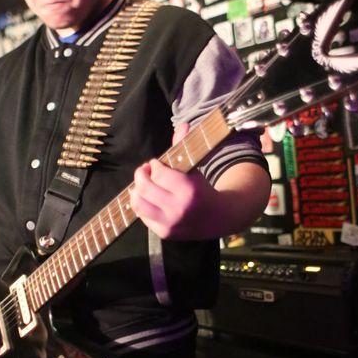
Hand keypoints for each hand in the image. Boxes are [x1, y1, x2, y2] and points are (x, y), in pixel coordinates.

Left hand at [130, 123, 217, 239]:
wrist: (220, 218)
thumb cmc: (204, 188)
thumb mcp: (196, 168)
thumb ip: (185, 146)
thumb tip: (183, 125)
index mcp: (188, 189)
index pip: (158, 173)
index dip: (154, 165)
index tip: (156, 163)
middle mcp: (178, 208)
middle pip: (144, 187)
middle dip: (142, 175)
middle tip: (146, 171)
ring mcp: (170, 223)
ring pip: (138, 203)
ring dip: (137, 191)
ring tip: (144, 185)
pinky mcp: (165, 233)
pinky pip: (142, 216)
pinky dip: (142, 205)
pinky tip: (149, 200)